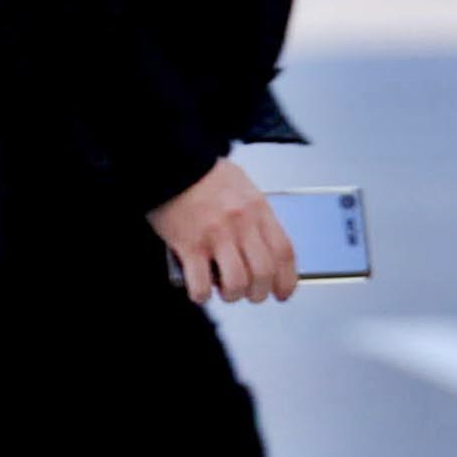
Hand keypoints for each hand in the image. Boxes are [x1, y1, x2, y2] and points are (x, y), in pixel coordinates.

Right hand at [150, 156, 296, 304]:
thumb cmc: (201, 173)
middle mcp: (240, 223)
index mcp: (257, 208)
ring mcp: (215, 235)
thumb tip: (260, 247)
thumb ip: (253, 216)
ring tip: (224, 291)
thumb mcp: (240, 187)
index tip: (281, 292)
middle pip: (263, 273)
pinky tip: (199, 289)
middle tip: (249, 294)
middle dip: (258, 292)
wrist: (169, 161)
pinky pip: (201, 284)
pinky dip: (202, 294)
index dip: (286, 280)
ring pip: (237, 283)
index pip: (284, 253)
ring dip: (232, 295)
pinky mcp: (189, 244)